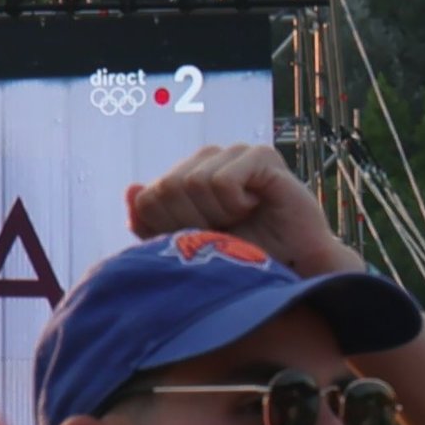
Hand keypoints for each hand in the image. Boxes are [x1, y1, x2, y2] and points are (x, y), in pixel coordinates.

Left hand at [123, 140, 350, 275]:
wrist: (291, 271)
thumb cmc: (242, 260)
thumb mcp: (187, 248)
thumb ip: (152, 225)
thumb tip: (133, 190)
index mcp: (186, 175)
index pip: (148, 197)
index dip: (168, 228)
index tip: (199, 239)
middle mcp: (209, 159)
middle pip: (167, 188)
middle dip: (191, 222)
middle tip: (223, 231)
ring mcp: (235, 153)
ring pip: (193, 183)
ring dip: (216, 215)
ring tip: (240, 220)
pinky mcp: (262, 156)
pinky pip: (222, 180)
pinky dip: (234, 205)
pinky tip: (253, 208)